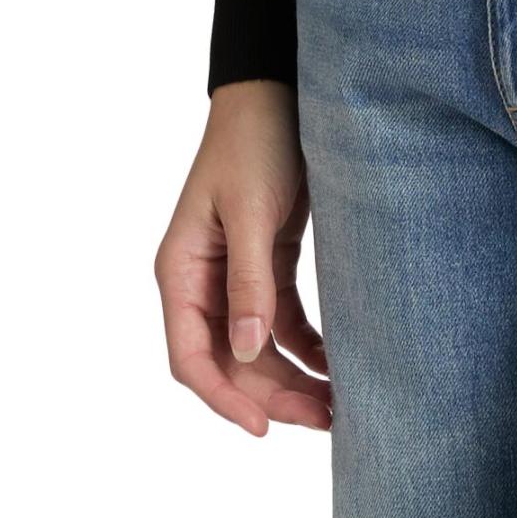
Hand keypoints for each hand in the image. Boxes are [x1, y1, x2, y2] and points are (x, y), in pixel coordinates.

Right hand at [155, 79, 331, 436]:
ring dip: (291, 376)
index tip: (263, 426)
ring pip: (258, 345)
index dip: (224, 397)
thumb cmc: (255, 140)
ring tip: (335, 406)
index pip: (191, 356)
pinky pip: (282, 318)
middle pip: (231, 358)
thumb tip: (246, 352)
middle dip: (272, 393)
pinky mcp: (267, 260)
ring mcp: (235, 272)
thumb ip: (248, 282)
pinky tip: (334, 363)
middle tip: (322, 419)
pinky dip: (306, 344)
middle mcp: (202, 279)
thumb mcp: (250, 211)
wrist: (279, 90)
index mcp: (181, 270)